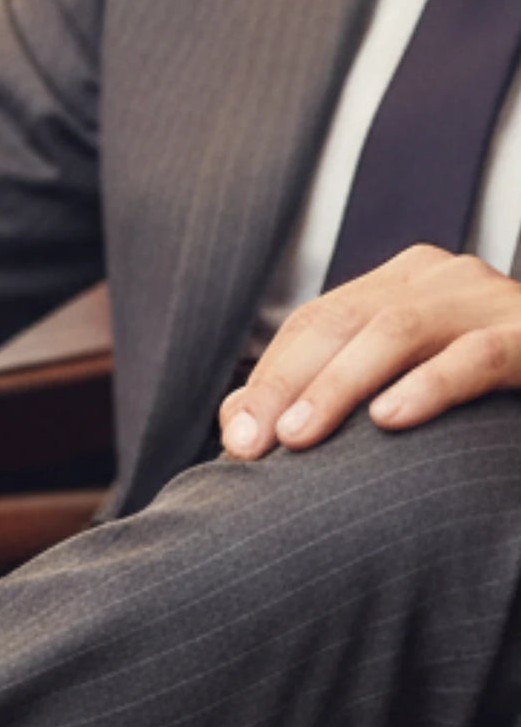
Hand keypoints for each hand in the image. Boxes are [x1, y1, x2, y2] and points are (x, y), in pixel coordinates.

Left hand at [222, 247, 520, 459]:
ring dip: (339, 387)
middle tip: (251, 447)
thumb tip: (233, 419)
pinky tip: (389, 420)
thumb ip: (318, 399)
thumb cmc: (468, 418)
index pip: (314, 326)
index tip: (235, 442)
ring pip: (399, 330)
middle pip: (342, 323)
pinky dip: (431, 385)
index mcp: (401, 288)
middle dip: (287, 385)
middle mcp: (444, 280)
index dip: (268, 381)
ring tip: (297, 439)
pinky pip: (479, 354)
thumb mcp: (387, 400)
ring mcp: (493, 300)